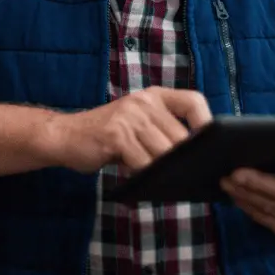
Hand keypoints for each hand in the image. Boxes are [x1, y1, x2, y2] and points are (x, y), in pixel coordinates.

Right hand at [46, 86, 212, 173]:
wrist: (65, 135)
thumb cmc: (107, 135)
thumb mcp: (137, 123)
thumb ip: (162, 131)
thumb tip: (196, 157)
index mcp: (153, 96)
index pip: (193, 101)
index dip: (206, 122)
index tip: (210, 144)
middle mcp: (144, 102)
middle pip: (180, 137)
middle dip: (183, 160)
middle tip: (184, 177)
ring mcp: (130, 117)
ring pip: (164, 153)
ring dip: (164, 171)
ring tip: (160, 179)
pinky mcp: (117, 135)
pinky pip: (143, 162)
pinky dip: (145, 175)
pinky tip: (138, 177)